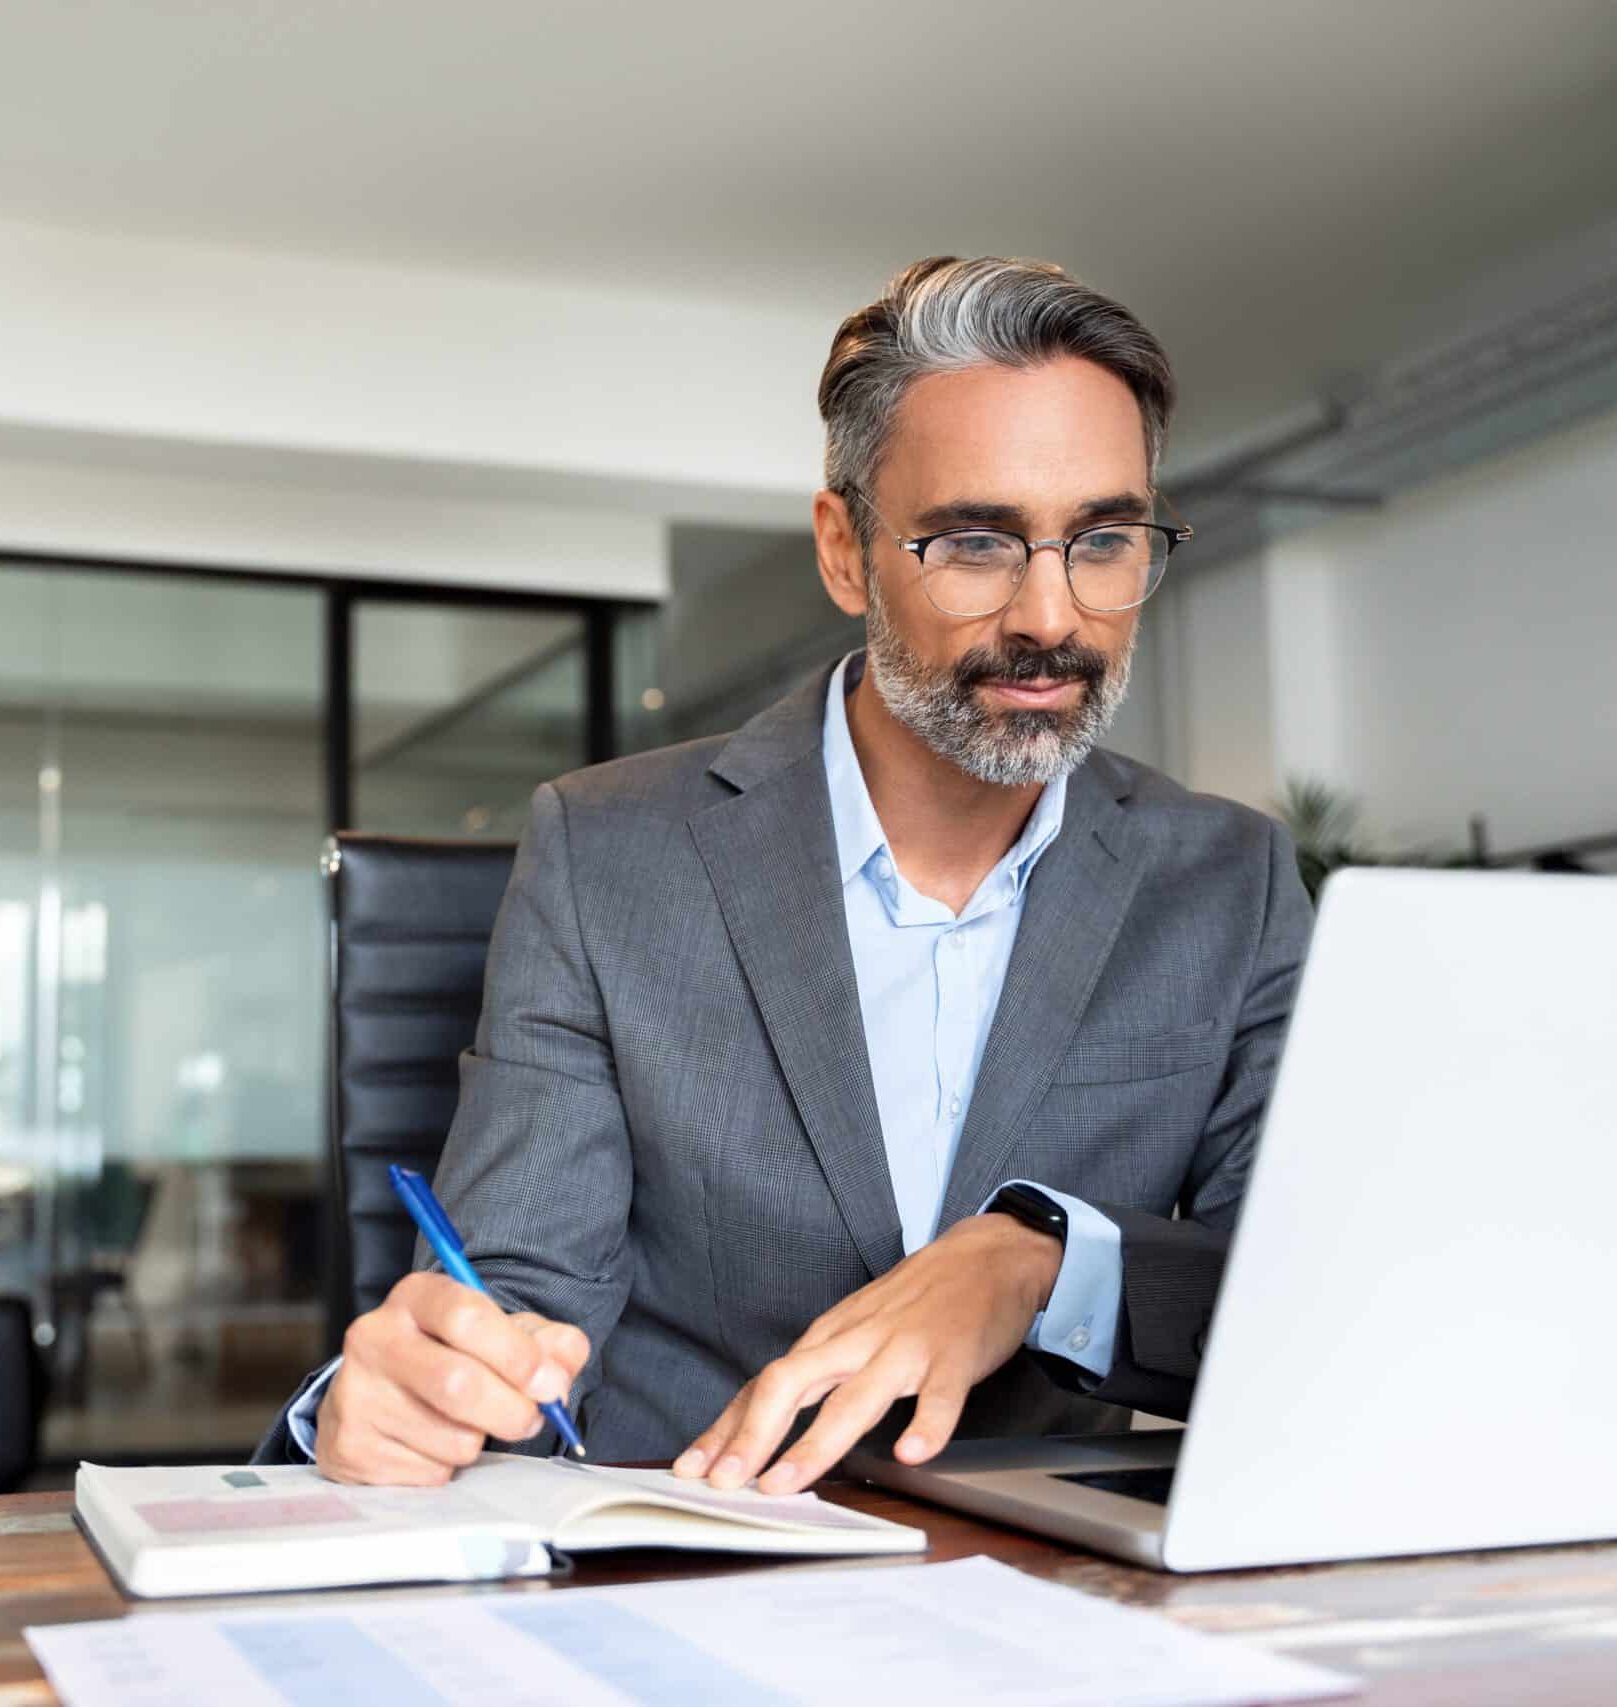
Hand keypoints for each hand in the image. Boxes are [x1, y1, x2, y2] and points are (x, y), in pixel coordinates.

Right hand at [315, 1272, 589, 1484]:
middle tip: (531, 1419)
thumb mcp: (503, 1334)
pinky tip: (433, 1444)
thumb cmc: (453, 1355)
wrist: (381, 1393)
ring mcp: (355, 1393)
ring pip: (449, 1437)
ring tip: (468, 1424)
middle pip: (457, 1383)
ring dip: (479, 1442)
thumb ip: (547, 1344)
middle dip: (511, 1410)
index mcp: (417, 1296)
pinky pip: (427, 1473)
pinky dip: (447, 1467)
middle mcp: (375, 1336)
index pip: (467, 1317)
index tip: (549, 1383)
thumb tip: (560, 1371)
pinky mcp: (349, 1446)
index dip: (518, 1355)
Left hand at [672, 1213, 1061, 1494]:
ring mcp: (905, 1348)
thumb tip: (767, 1421)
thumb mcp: (857, 1327)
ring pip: (855, 1397)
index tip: (691, 1467)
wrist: (987, 1253)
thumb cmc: (917, 1298)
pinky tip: (911, 1453)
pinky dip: (925, 1425)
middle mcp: (857, 1339)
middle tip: (724, 1483)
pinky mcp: (954, 1357)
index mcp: (830, 1337)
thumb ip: (820, 1372)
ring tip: (787, 1483)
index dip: (727, 1427)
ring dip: (817, 1442)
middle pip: (792, 1383)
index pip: (765, 1383)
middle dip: (753, 1435)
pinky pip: (939, 1395)